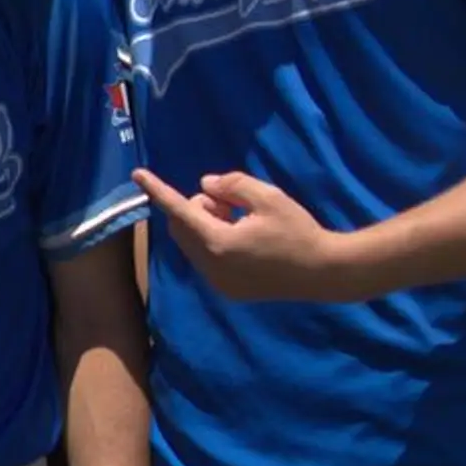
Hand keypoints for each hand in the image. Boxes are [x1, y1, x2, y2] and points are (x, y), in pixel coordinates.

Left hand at [132, 168, 357, 301]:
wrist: (327, 273)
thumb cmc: (299, 231)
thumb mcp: (267, 197)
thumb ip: (232, 185)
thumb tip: (206, 186)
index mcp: (218, 243)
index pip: (179, 210)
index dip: (158, 190)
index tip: (138, 174)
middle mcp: (212, 266)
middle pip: (181, 228)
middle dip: (196, 208)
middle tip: (229, 202)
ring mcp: (219, 282)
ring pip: (192, 244)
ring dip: (204, 225)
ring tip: (239, 219)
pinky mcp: (229, 290)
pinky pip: (206, 259)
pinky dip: (213, 242)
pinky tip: (243, 238)